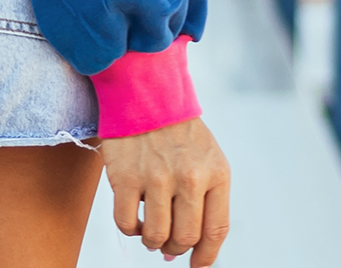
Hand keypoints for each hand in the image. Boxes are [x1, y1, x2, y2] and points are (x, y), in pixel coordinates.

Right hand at [98, 117, 229, 264]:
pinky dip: (130, 229)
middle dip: (176, 247)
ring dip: (153, 241)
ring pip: (156, 236)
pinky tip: (133, 218)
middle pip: (185, 238)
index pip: (215, 232)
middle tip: (168, 241)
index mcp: (215, 172)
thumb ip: (204, 202)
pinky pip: (126, 223)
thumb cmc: (177, 131)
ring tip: (150, 230)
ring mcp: (156, 177)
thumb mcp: (206, 158)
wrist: (143, 90)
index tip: (195, 265)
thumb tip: (181, 254)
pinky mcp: (125, 175)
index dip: (205, 257)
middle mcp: (189, 177)